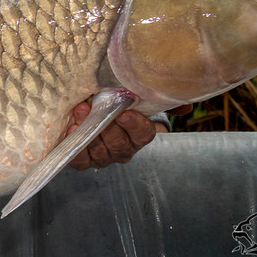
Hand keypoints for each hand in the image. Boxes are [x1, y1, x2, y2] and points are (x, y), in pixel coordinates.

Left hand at [66, 101, 191, 170]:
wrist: (95, 108)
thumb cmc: (120, 102)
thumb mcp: (141, 97)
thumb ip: (161, 98)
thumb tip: (186, 106)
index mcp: (140, 135)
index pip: (143, 134)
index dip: (135, 125)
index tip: (125, 113)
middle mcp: (123, 149)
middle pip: (119, 143)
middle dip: (107, 125)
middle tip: (93, 106)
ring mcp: (103, 155)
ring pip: (100, 151)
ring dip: (88, 131)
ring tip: (80, 110)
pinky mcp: (83, 159)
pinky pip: (81, 159)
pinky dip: (75, 147)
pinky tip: (70, 130)